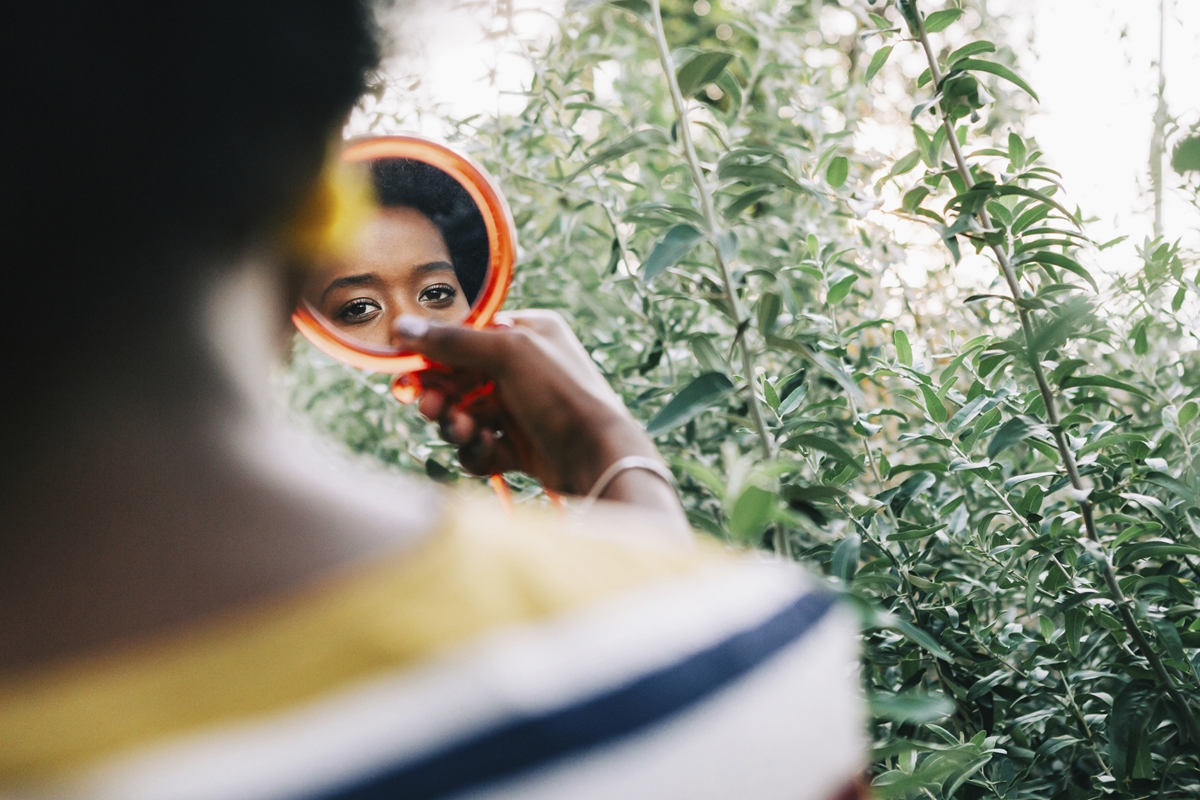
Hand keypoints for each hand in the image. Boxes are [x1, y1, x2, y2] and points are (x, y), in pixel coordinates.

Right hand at [392, 310, 684, 523]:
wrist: (598, 456)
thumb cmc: (561, 394)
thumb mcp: (507, 354)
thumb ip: (452, 341)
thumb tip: (402, 326)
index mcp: (528, 334)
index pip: (468, 337)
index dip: (435, 355)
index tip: (409, 371)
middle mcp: (525, 369)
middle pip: (461, 380)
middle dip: (441, 395)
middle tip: (428, 407)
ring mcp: (523, 409)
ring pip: (466, 415)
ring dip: (456, 424)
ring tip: (464, 431)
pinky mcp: (521, 447)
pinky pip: (481, 446)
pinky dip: (477, 450)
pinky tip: (487, 449)